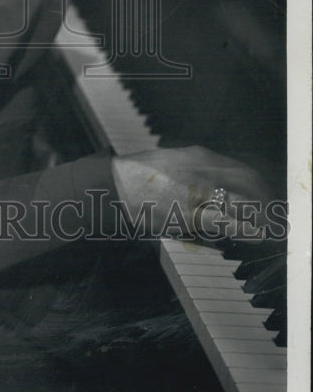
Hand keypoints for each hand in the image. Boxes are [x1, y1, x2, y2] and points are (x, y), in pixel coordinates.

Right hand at [111, 145, 274, 240]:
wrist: (115, 187)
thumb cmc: (143, 175)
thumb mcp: (175, 160)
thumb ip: (200, 167)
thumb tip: (226, 183)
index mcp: (199, 156)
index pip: (242, 171)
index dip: (260, 188)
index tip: (268, 199)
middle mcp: (202, 170)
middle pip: (248, 186)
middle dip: (266, 202)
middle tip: (276, 216)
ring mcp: (196, 192)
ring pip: (241, 205)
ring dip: (260, 218)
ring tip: (271, 229)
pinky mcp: (188, 215)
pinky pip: (226, 224)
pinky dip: (245, 230)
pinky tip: (257, 235)